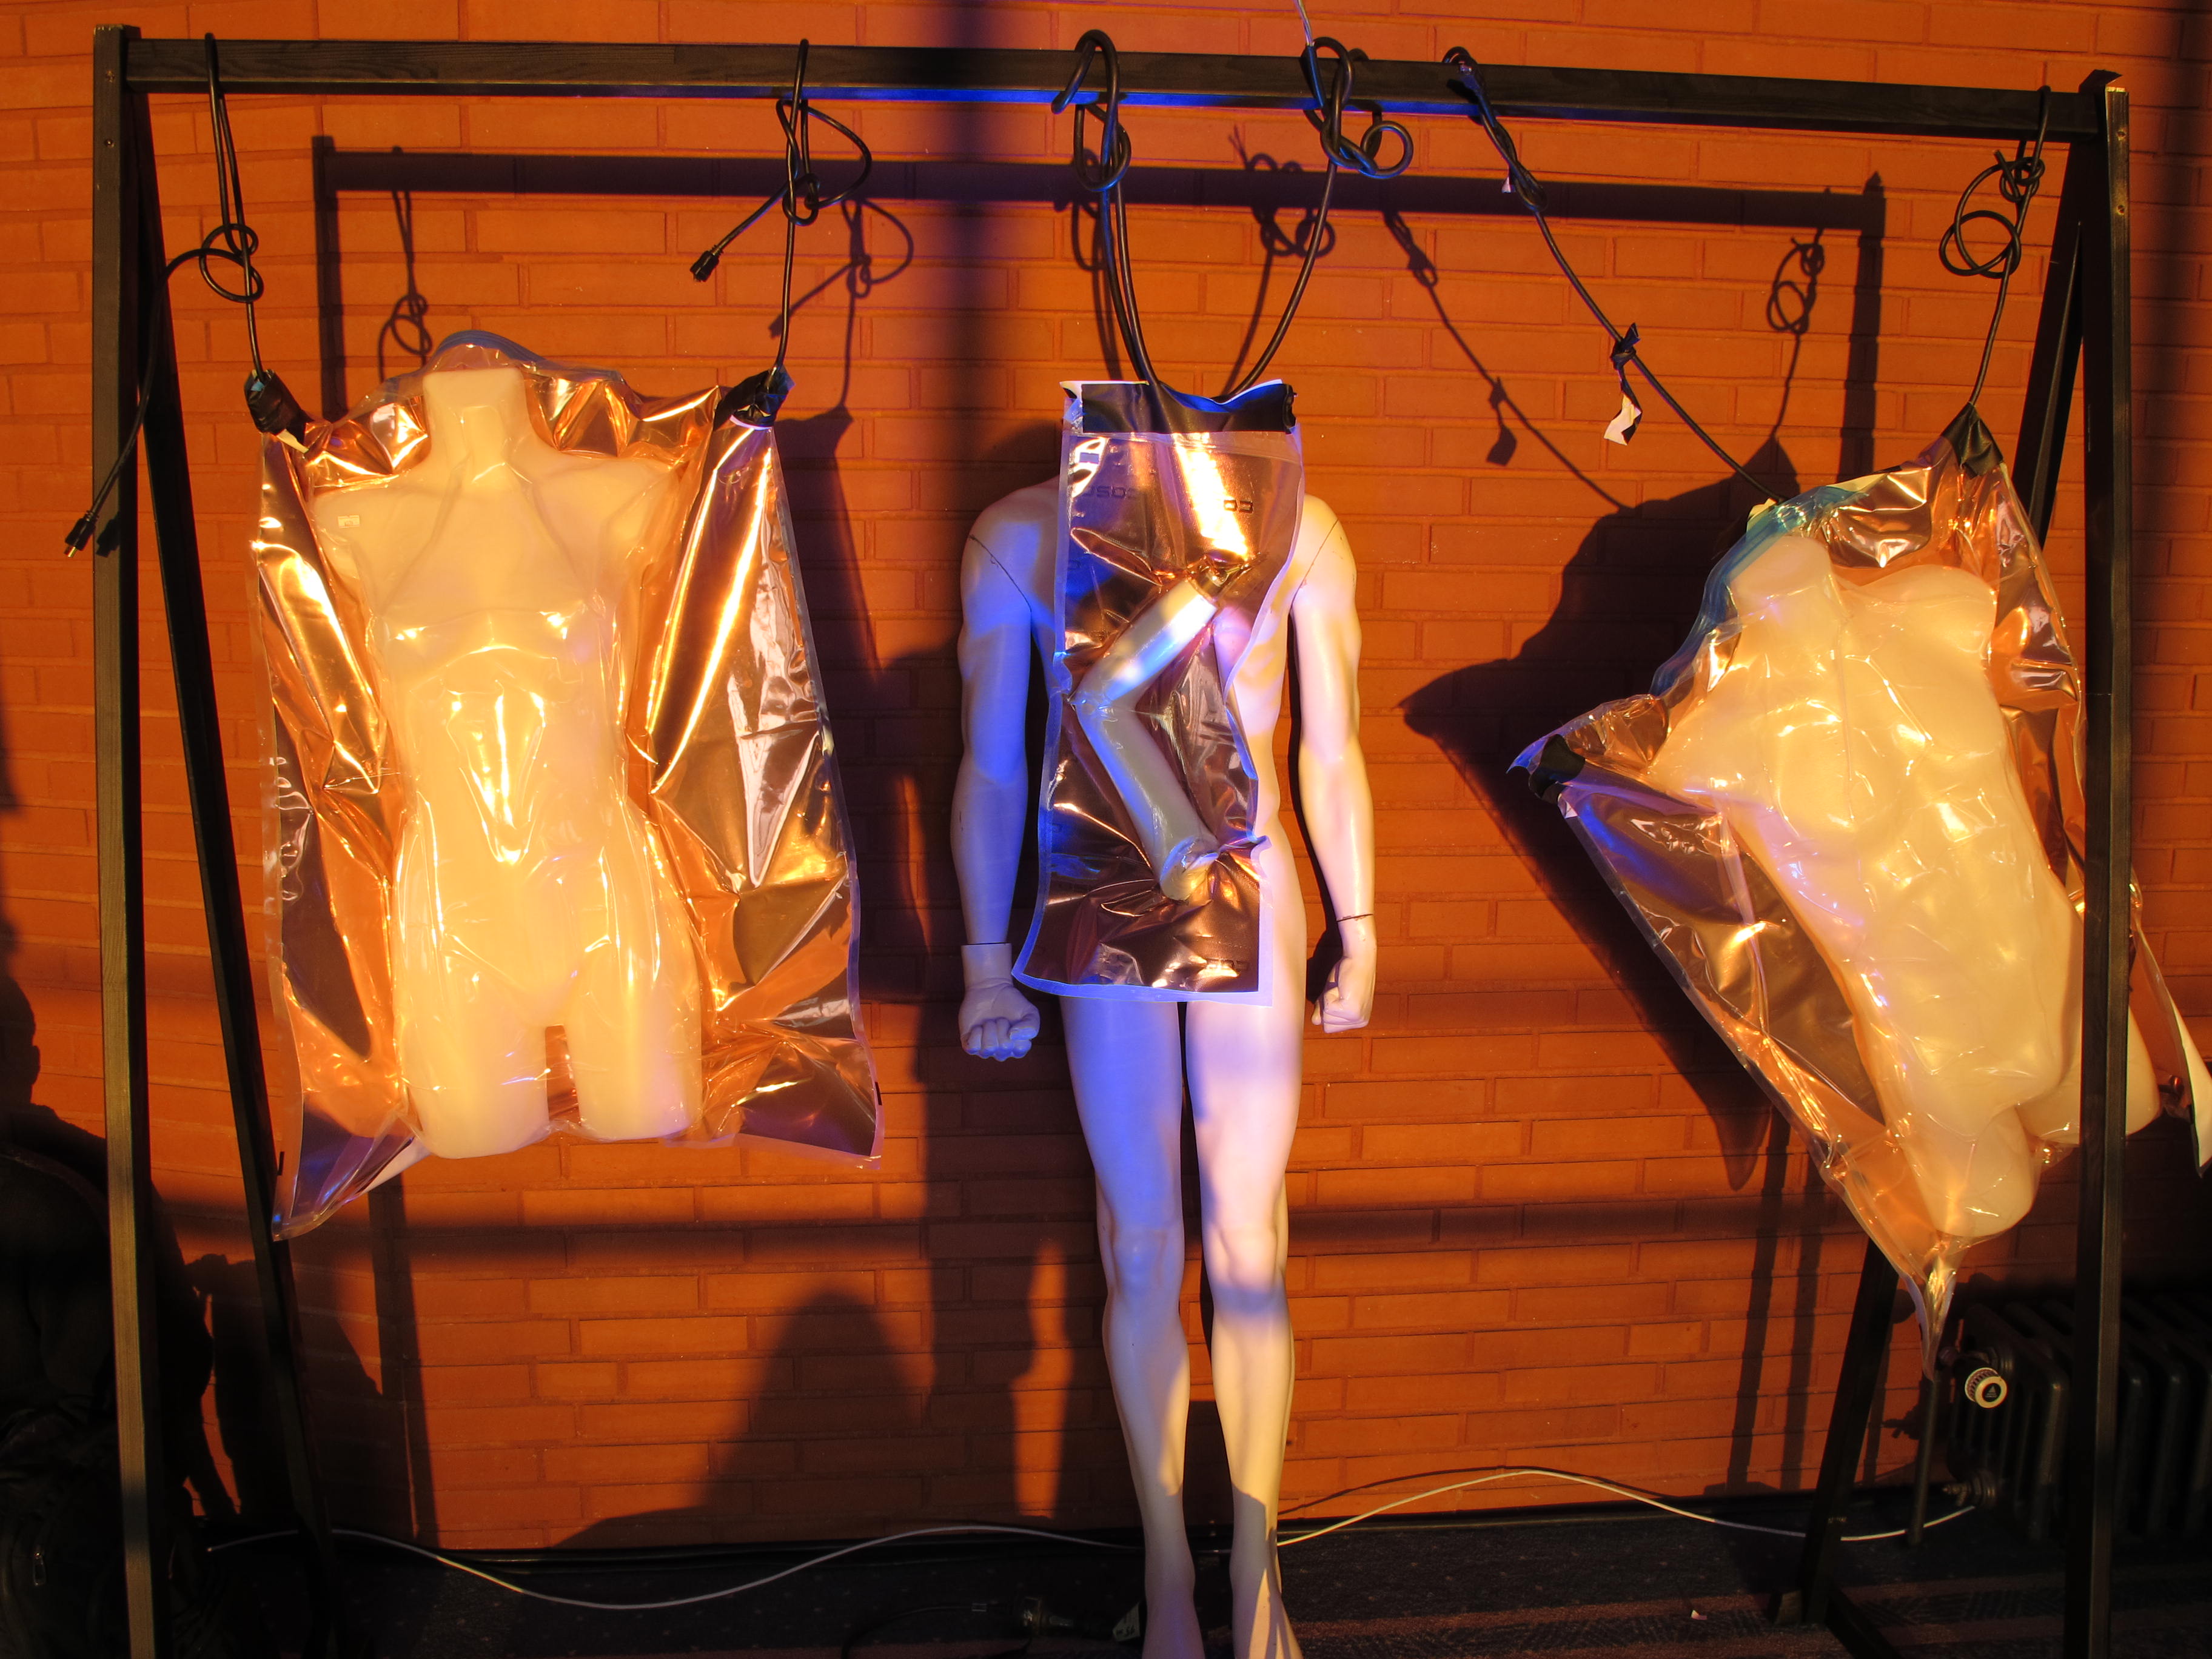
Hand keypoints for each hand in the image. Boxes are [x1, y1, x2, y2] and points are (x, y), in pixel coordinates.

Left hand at [961, 978, 1041, 1060]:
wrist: (991, 989)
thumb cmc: (1012, 1003)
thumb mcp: (1030, 1012)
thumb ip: (1031, 1027)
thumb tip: (1012, 1036)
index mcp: (1016, 1048)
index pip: (1020, 1049)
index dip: (1017, 1032)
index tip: (1014, 1020)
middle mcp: (1001, 1052)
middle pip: (1004, 1047)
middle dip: (1002, 1027)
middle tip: (1000, 1018)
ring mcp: (984, 1049)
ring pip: (988, 1049)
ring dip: (989, 1029)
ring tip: (989, 1021)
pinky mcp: (969, 1044)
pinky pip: (973, 1048)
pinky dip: (976, 1034)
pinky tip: (978, 1027)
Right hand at [1311, 915, 1375, 1033]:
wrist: (1358, 958)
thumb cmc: (1345, 974)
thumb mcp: (1332, 995)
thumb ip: (1324, 1010)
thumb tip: (1315, 1022)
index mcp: (1358, 1021)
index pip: (1329, 1027)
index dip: (1327, 1008)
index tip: (1338, 994)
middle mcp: (1360, 1022)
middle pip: (1327, 1025)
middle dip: (1327, 1004)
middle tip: (1339, 990)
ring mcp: (1358, 1017)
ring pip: (1326, 1017)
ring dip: (1329, 999)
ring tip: (1341, 988)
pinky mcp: (1352, 1011)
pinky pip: (1327, 1008)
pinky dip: (1329, 994)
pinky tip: (1342, 986)